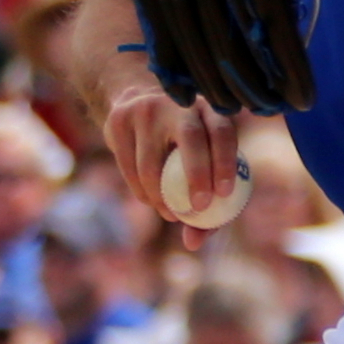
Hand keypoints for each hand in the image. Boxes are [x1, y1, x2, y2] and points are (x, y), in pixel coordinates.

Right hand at [104, 75, 240, 233]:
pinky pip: (129, 168)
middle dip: (196, 175)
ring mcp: (145, 109)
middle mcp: (179, 104)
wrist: (135, 102)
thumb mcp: (200, 159)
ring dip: (161, 197)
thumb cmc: (181, 145)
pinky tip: (152, 201)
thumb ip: (206, 201)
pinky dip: (141, 192)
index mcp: (209, 108)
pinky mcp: (118, 121)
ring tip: (171, 214)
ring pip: (152, 162)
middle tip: (199, 208)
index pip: (222, 132)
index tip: (225, 194)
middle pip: (191, 139)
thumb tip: (192, 242)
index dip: (225, 162)